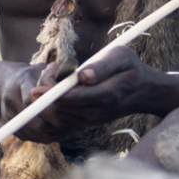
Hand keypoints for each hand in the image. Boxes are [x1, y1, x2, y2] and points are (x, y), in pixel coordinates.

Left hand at [0, 45, 154, 141]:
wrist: (145, 90)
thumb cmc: (131, 68)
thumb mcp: (121, 57)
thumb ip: (102, 66)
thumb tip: (82, 76)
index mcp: (107, 95)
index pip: (72, 98)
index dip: (51, 95)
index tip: (33, 89)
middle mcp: (99, 112)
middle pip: (63, 109)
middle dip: (47, 95)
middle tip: (42, 75)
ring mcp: (94, 119)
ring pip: (62, 114)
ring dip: (50, 100)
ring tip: (49, 78)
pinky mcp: (89, 120)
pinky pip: (66, 116)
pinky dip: (56, 105)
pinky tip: (56, 88)